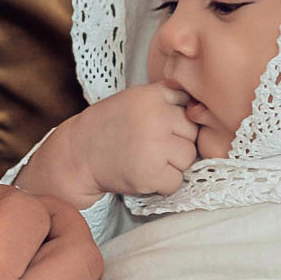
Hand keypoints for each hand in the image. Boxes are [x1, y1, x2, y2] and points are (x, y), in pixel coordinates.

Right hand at [21, 83, 198, 206]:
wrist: (78, 154)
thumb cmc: (111, 125)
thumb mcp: (136, 98)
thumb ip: (167, 98)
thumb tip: (202, 107)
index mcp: (153, 96)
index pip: (189, 106)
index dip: (176, 119)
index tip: (158, 126)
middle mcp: (156, 118)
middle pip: (193, 133)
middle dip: (177, 141)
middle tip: (151, 145)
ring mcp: (154, 147)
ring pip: (188, 158)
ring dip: (173, 163)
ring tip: (147, 159)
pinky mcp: (150, 174)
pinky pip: (176, 182)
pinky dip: (164, 183)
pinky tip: (145, 174)